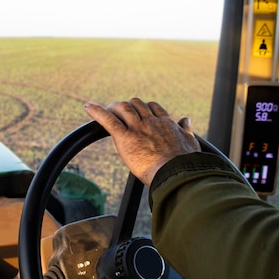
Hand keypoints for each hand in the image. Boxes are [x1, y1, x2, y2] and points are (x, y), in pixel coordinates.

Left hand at [84, 98, 199, 186]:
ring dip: (113, 108)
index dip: (143, 108)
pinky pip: (108, 120)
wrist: (178, 174)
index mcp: (165, 123)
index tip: (139, 113)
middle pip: (136, 104)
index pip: (152, 108)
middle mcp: (151, 122)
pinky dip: (97, 112)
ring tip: (106, 111)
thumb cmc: (185, 163)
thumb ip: (186, 130)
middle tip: (119, 113)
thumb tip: (186, 119)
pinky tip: (87, 107)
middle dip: (127, 107)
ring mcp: (138, 128)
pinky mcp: (125, 138)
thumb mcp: (190, 142)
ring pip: (123, 108)